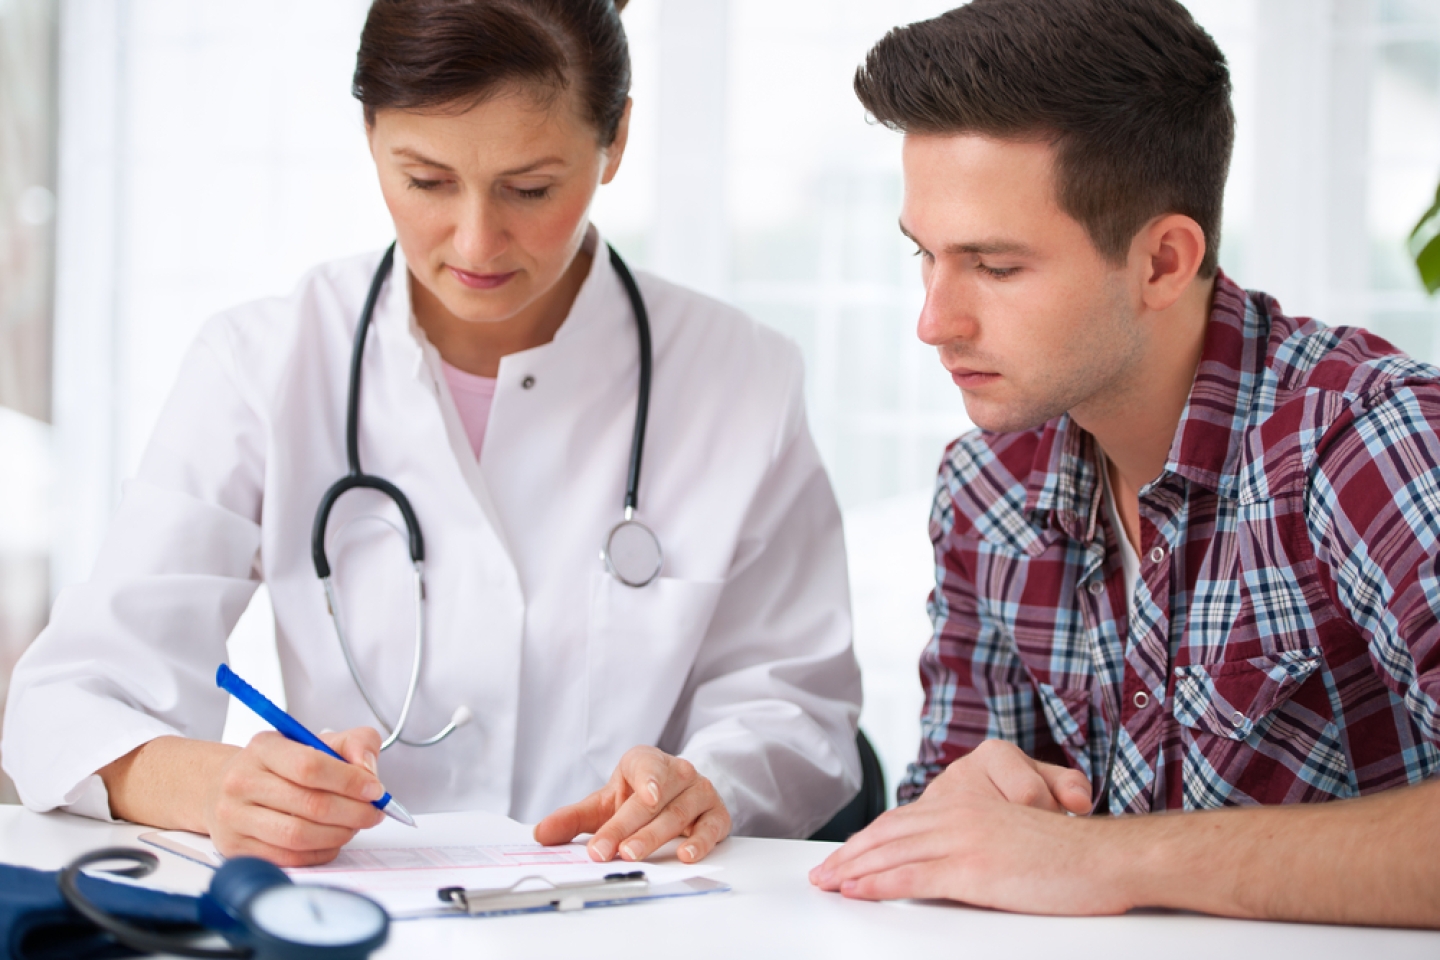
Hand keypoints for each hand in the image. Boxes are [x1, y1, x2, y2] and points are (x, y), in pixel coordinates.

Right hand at [203, 727, 386, 865]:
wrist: (227, 786)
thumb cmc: (281, 765)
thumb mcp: (315, 740)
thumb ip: (353, 744)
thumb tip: (368, 770)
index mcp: (264, 748)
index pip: (310, 766)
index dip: (349, 781)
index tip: (375, 789)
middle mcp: (242, 782)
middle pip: (309, 804)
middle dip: (353, 812)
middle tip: (373, 813)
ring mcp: (235, 818)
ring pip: (298, 836)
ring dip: (338, 834)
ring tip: (354, 826)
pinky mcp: (235, 848)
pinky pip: (288, 858)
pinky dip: (320, 852)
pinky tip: (332, 840)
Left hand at [533, 746, 730, 864]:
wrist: (675, 794)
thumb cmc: (637, 797)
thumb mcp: (603, 804)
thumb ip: (572, 819)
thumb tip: (540, 834)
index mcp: (646, 761)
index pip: (643, 768)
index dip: (643, 782)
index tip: (643, 797)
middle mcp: (678, 772)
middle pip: (654, 800)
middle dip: (628, 826)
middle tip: (607, 850)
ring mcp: (699, 793)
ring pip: (678, 815)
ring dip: (655, 837)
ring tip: (633, 854)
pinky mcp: (716, 815)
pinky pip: (711, 827)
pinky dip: (701, 841)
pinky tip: (686, 854)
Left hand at [808, 739, 1119, 913]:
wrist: (1107, 856)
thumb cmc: (1070, 854)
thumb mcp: (1012, 835)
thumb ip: (976, 838)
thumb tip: (942, 861)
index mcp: (968, 801)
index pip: (904, 820)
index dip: (869, 838)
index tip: (844, 854)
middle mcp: (960, 812)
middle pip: (890, 834)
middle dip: (850, 855)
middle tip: (822, 873)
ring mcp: (965, 838)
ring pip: (893, 854)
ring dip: (853, 870)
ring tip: (827, 883)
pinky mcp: (974, 867)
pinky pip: (914, 878)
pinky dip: (879, 885)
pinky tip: (856, 892)